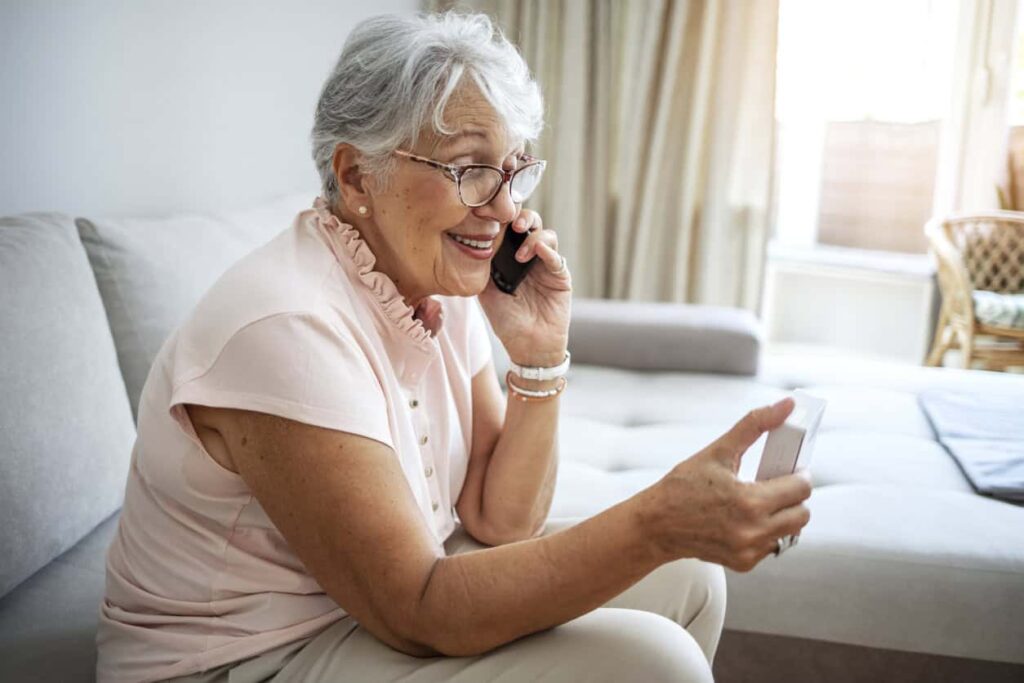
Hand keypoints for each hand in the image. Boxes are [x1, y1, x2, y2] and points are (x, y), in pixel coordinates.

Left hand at [478, 208, 571, 366]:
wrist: (528, 347)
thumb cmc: (506, 321)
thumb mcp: (485, 293)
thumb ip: (480, 269)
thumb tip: (469, 242)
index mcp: (509, 257)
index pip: (508, 227)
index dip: (502, 217)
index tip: (491, 214)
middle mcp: (528, 256)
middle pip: (529, 223)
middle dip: (522, 217)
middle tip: (512, 223)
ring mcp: (546, 265)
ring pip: (546, 235)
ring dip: (534, 236)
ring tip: (521, 251)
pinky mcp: (560, 276)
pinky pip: (557, 258)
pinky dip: (548, 251)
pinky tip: (538, 253)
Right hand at [635, 398, 812, 571]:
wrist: (656, 525)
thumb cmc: (682, 487)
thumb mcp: (718, 451)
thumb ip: (754, 425)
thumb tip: (785, 405)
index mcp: (750, 501)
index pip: (802, 488)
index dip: (799, 474)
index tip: (790, 469)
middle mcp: (753, 530)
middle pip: (802, 513)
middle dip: (794, 496)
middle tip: (776, 485)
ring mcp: (749, 550)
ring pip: (791, 532)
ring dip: (783, 515)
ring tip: (760, 502)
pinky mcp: (744, 563)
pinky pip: (772, 546)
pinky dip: (766, 532)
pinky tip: (746, 519)